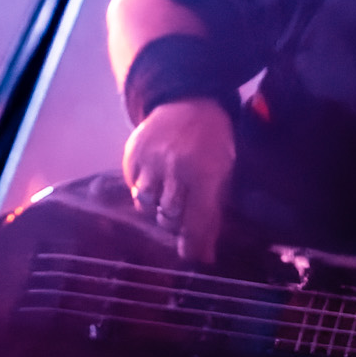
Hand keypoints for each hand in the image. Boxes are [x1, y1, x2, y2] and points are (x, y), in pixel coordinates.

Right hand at [122, 98, 234, 264]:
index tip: (191, 256)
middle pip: (167, 217)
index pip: (195, 222)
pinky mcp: (132, 153)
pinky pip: (132, 184)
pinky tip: (154, 180)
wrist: (188, 100)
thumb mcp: (223, 173)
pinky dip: (142, 189)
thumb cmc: (212, 142)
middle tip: (180, 218)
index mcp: (204, 174)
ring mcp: (150, 159)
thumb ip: (212, 213)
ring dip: (156, 207)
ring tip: (166, 197)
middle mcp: (174, 169)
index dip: (192, 245)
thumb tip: (205, 256)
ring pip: (145, 203)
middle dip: (174, 224)